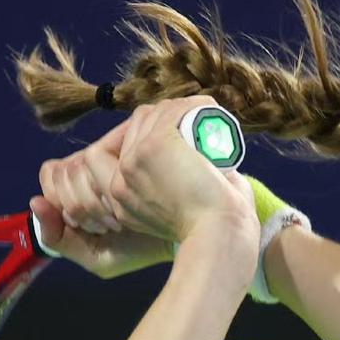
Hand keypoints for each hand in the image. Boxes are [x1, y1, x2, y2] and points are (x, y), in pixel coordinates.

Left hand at [32, 118, 173, 279]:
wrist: (188, 237)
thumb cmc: (145, 245)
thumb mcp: (97, 256)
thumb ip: (58, 237)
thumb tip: (35, 201)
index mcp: (83, 184)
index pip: (50, 180)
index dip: (64, 204)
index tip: (92, 227)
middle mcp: (96, 161)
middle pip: (61, 173)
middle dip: (81, 207)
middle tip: (111, 224)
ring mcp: (115, 147)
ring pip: (76, 165)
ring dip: (94, 199)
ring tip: (120, 216)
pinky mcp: (132, 138)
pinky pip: (96, 155)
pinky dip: (105, 184)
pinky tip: (124, 202)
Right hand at [105, 96, 257, 244]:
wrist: (221, 234)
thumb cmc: (210, 228)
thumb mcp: (171, 214)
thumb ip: (160, 196)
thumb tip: (173, 166)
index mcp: (120, 198)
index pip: (119, 148)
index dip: (143, 134)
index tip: (176, 140)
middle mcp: (120, 181)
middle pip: (136, 125)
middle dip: (164, 119)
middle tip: (195, 131)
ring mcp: (134, 162)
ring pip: (151, 115)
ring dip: (179, 110)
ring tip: (205, 124)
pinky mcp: (154, 147)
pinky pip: (170, 110)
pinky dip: (192, 105)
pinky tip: (208, 110)